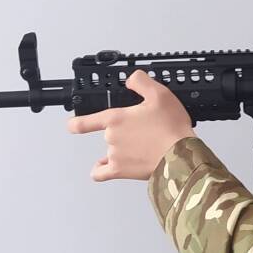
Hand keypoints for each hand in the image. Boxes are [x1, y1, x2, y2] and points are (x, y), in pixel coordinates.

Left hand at [66, 70, 194, 180]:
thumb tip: (131, 79)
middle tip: (143, 131)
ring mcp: (114, 155)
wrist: (180, 157)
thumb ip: (141, 82)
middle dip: (122, 132)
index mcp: (116, 119)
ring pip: (109, 151)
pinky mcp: (121, 171)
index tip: (71, 125)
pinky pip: (102, 173)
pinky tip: (108, 166)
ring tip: (139, 148)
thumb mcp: (160, 94)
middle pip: (107, 134)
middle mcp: (111, 137)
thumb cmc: (172, 128)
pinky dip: (102, 170)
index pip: (85, 122)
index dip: (76, 123)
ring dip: (119, 149)